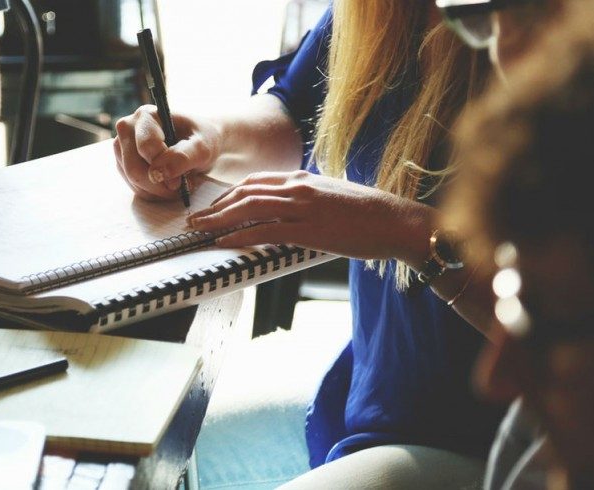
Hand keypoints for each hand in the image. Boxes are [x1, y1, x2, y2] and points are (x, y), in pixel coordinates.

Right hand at [113, 105, 221, 200]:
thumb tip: (159, 173)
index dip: (164, 168)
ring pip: (133, 180)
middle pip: (134, 168)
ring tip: (177, 183)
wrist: (199, 143)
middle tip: (180, 186)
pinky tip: (167, 185)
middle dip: (159, 184)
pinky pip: (134, 187)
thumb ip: (183, 157)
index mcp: (146, 116)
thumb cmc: (202, 139)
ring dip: (157, 190)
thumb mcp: (202, 147)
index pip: (146, 147)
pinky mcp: (123, 164)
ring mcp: (122, 147)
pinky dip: (153, 193)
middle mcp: (128, 128)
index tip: (180, 180)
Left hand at [187, 171, 430, 260]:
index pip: (256, 181)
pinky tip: (223, 242)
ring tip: (200, 230)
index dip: (230, 194)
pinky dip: (239, 235)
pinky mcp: (309, 228)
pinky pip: (265, 230)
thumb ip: (308, 200)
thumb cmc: (370, 215)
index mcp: (304, 178)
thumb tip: (291, 212)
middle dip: (216, 206)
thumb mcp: (333, 198)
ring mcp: (302, 206)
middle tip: (196, 218)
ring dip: (219, 219)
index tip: (215, 206)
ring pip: (249, 208)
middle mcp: (299, 187)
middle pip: (245, 192)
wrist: (397, 221)